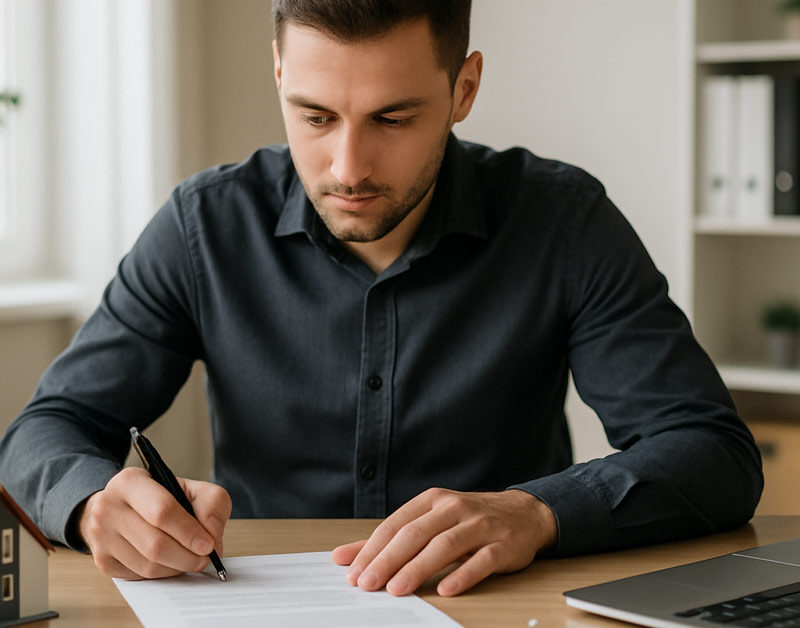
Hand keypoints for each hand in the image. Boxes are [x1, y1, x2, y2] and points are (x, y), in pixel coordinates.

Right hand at [78, 466, 231, 579]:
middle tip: (206, 558)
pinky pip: (139, 577)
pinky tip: (172, 563)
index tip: (209, 544)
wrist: (122, 506)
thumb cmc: (160, 497)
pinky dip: (163, 574)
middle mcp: (108, 508)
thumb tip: (212, 534)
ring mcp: (101, 536)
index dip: (189, 531)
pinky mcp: (102, 560)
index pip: (162, 511)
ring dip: (177, 568)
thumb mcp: (189, 487)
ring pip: (147, 565)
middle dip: (187, 556)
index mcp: (130, 482)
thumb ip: (211, 503)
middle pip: (154, 544)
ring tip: (192, 560)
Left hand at [331, 488, 556, 596]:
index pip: (397, 524)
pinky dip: (463, 575)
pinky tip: (446, 589)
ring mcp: (480, 525)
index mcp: (433, 500)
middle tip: (369, 583)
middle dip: (389, 559)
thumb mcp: (431, 521)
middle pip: (416, 533)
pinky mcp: (502, 544)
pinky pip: (482, 560)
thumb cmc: (470, 520)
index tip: (354, 573)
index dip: (373, 548)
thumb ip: (390, 540)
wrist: (525, 513)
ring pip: (445, 545)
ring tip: (398, 588)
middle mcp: (454, 508)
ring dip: (418, 568)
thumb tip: (344, 557)